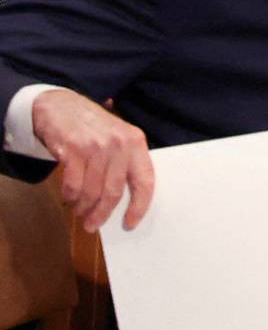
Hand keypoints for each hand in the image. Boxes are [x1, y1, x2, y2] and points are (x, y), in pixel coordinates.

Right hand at [33, 89, 153, 230]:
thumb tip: (124, 202)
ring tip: (79, 211)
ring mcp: (96, 146)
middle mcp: (119, 144)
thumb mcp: (117, 137)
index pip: (145, 181)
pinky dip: (70, 196)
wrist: (59, 105)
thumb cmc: (92, 127)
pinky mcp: (72, 149)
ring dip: (84, 207)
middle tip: (92, 225)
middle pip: (114, 191)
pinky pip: (73, 185)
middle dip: (102, 213)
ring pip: (92, 191)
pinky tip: (69, 197)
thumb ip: (124, 163)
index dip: (140, 206)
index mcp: (136, 142)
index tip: (130, 223)